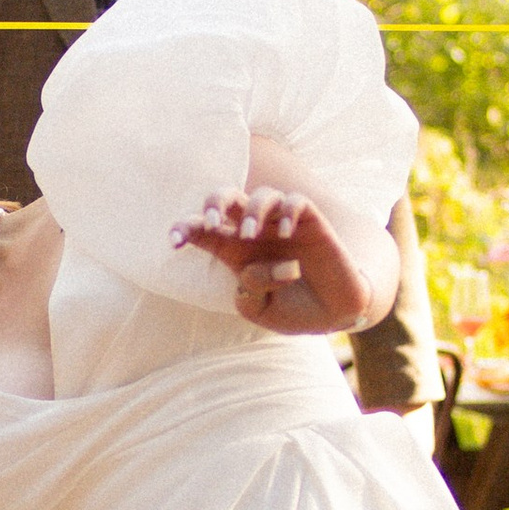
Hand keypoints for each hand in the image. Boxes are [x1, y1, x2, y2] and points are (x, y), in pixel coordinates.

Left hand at [173, 185, 373, 334]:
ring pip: (261, 195)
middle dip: (213, 203)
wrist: (334, 314)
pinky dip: (287, 211)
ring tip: (250, 234)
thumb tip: (254, 263)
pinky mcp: (311, 222)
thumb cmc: (292, 310)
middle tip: (212, 222)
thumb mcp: (259, 310)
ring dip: (251, 211)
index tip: (174, 240)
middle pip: (228, 199)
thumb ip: (247, 291)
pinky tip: (284, 232)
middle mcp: (256, 232)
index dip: (185, 229)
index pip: (204, 231)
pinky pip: (296, 201)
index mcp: (235, 252)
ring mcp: (283, 225)